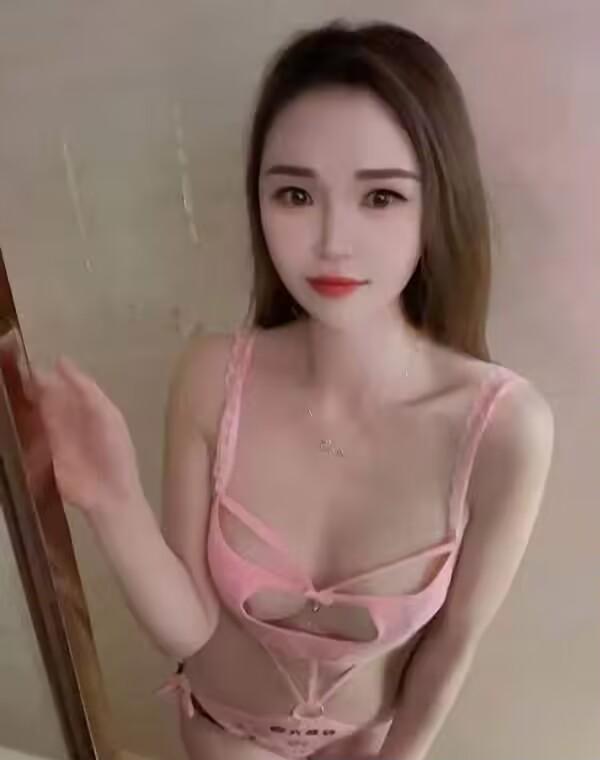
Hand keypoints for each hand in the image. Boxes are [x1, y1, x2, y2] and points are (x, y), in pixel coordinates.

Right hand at [21, 354, 143, 515]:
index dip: (51, 375)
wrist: (110, 495)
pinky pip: (35, 435)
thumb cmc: (113, 453)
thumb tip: (61, 362)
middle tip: (14, 377)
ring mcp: (62, 437)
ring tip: (10, 394)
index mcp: (94, 407)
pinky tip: (14, 419)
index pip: (69, 385)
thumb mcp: (106, 416)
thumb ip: (87, 390)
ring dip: (28, 405)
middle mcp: (77, 419)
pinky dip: (26, 427)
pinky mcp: (49, 454)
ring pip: (41, 414)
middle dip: (35, 388)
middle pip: (52, 398)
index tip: (30, 365)